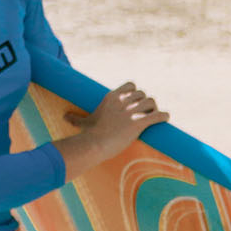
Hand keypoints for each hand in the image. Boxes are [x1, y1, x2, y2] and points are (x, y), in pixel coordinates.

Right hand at [54, 82, 168, 179]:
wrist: (94, 144)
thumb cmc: (89, 134)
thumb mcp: (83, 123)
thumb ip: (75, 118)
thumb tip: (65, 117)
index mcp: (112, 98)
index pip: (131, 86)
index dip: (136, 92)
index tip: (135, 100)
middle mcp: (123, 102)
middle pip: (143, 94)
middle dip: (145, 102)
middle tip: (145, 112)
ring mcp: (131, 112)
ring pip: (151, 102)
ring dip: (154, 109)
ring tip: (153, 117)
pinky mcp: (139, 123)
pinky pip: (157, 116)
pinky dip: (163, 117)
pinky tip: (165, 119)